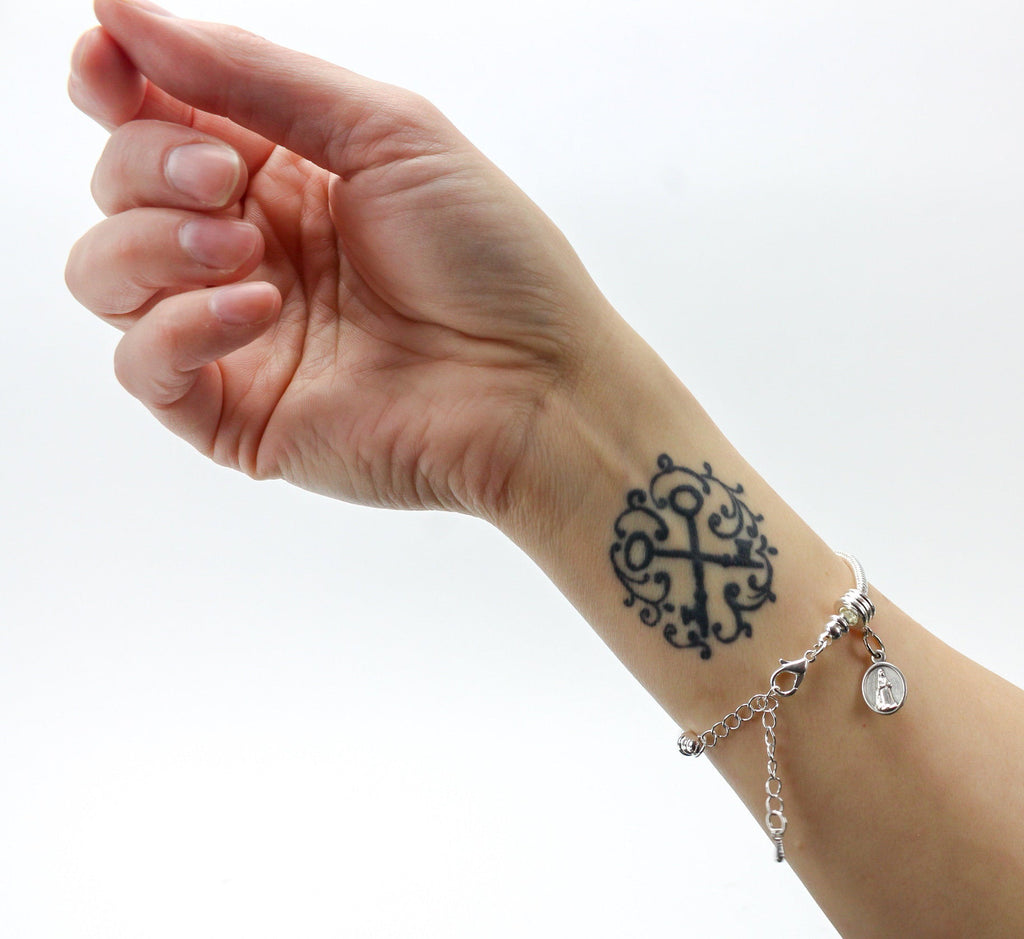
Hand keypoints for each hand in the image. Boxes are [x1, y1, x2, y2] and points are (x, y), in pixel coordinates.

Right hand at [67, 0, 614, 520]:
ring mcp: (235, 333)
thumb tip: (122, 14)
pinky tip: (258, 310)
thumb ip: (252, 75)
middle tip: (225, 178)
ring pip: (106, 273)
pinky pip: (144, 366)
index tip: (106, 57)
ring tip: (246, 251)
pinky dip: (179, 327)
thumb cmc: (490, 258)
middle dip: (151, 163)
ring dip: (154, 242)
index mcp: (283, 174)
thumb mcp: (384, 132)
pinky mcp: (234, 411)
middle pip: (121, 185)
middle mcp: (248, 248)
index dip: (115, 83)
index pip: (157, 118)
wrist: (535, 386)